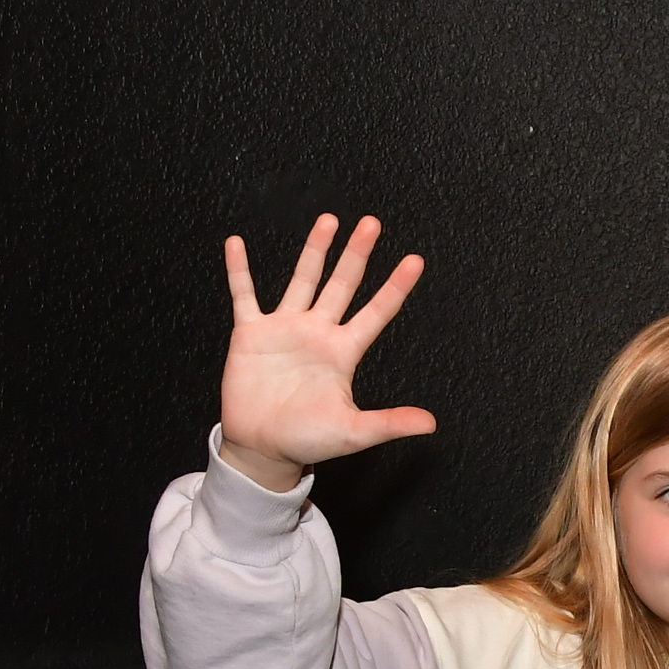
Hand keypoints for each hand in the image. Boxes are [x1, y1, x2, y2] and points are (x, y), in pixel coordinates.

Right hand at [217, 214, 431, 492]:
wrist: (263, 448)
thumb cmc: (308, 440)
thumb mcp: (353, 432)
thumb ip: (390, 422)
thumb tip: (431, 424)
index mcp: (344, 352)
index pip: (376, 312)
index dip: (395, 287)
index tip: (414, 260)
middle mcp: (318, 333)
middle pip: (342, 284)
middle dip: (357, 254)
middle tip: (372, 223)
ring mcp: (285, 329)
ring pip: (303, 280)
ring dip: (314, 250)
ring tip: (329, 221)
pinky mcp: (251, 334)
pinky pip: (244, 295)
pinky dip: (239, 270)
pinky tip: (237, 243)